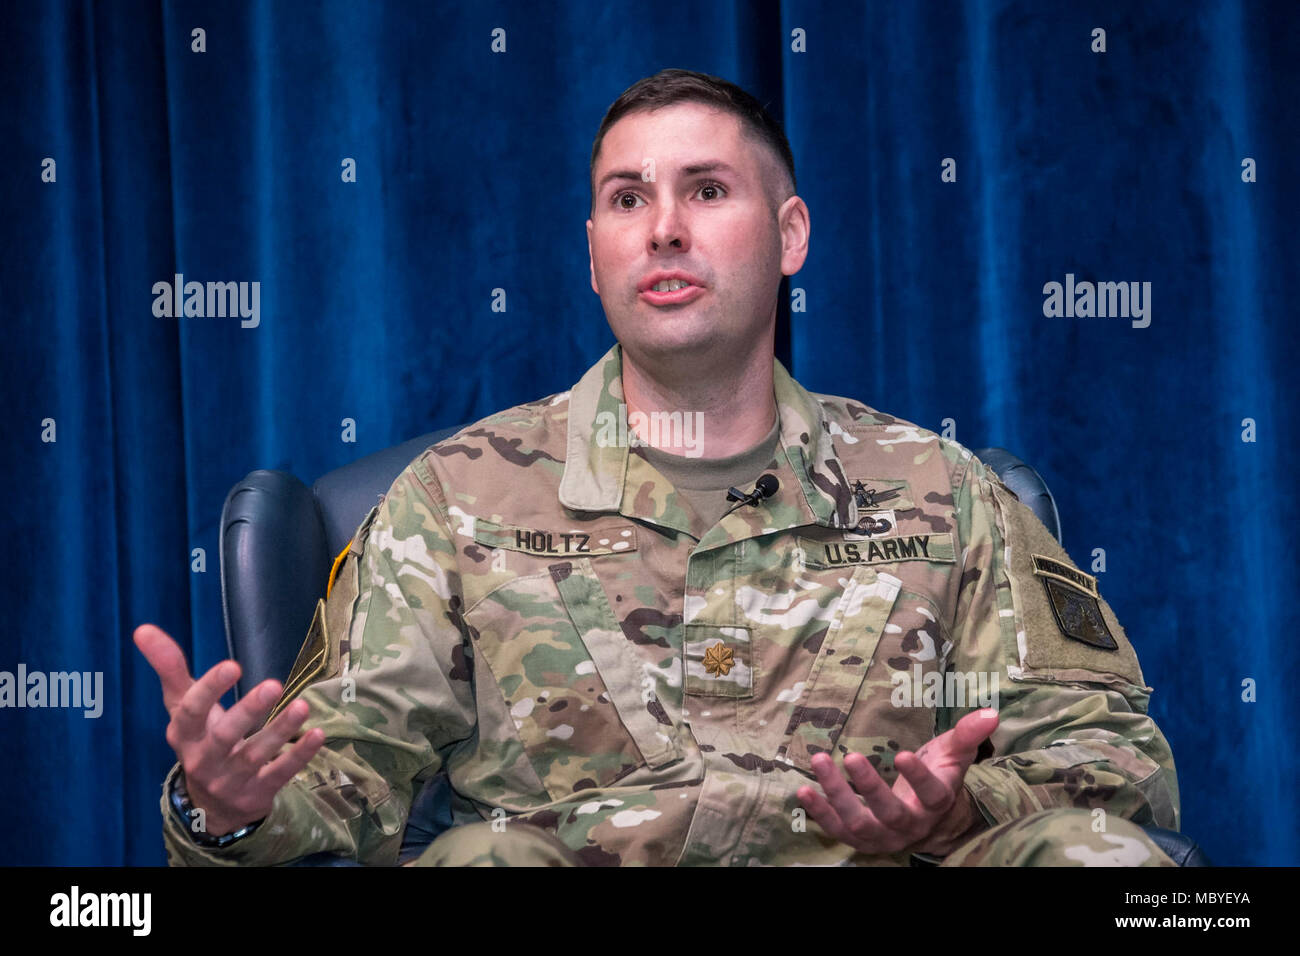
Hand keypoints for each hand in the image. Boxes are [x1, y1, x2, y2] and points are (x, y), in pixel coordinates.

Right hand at [134, 623, 325, 836]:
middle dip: (248, 711)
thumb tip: (142, 629)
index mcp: (184, 734)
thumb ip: (169, 668)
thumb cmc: (200, 739)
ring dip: (280, 730)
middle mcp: (205, 759)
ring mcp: (232, 779)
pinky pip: (280, 774)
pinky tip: (317, 734)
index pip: (191, 712)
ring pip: (256, 755)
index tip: (232, 664)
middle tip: (273, 685)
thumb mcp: (182, 706)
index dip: (210, 689)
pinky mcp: (258, 792)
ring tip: (303, 706)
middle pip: (225, 736)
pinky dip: (299, 755)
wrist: (211, 805)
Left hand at [796, 708, 998, 856]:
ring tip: (819, 762)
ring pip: (859, 824)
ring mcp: (884, 836)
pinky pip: (837, 831)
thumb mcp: (952, 753)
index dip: (918, 778)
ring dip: (837, 795)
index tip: (903, 754)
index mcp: (936, 802)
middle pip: (890, 814)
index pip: (931, 794)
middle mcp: (911, 825)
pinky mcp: (860, 839)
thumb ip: (968, 734)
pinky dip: (819, 813)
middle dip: (870, 788)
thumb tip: (992, 712)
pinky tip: (803, 790)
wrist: (924, 813)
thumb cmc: (937, 774)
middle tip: (852, 757)